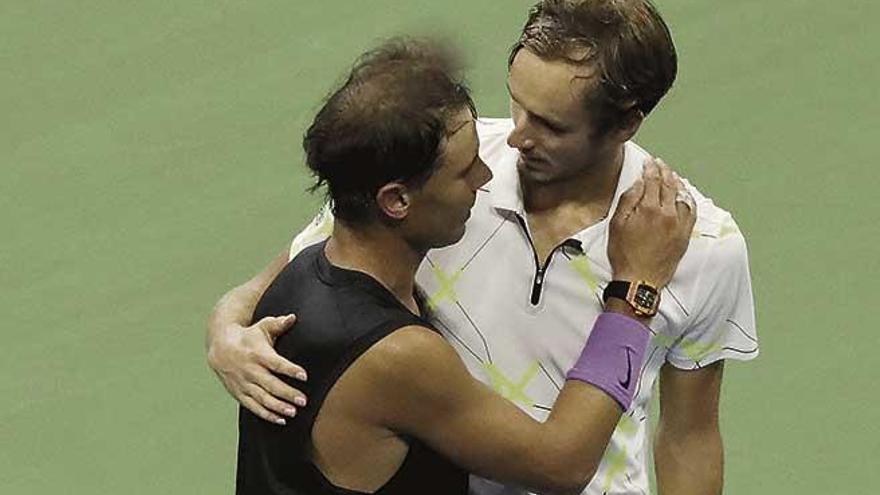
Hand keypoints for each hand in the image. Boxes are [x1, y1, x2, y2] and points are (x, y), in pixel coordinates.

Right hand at [206, 314, 307, 424]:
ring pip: (262, 398)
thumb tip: (293, 317)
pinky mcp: (239, 393)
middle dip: (287, 393)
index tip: (304, 375)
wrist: (220, 347)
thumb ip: (278, 324)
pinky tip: (281, 419)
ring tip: (294, 412)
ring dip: (278, 406)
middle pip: (270, 384)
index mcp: (257, 354)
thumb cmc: (248, 336)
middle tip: (303, 400)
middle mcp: (250, 370)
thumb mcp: (261, 327)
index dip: (290, 369)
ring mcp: (244, 383)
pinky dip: (266, 414)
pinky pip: (253, 406)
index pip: (276, 363)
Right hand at [608, 157, 695, 287]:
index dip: (651, 168)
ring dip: (677, 182)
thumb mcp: (617, 224)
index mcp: (649, 208)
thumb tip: (639, 183)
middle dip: (664, 171)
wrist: (639, 279)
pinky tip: (685, 194)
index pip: (652, 180)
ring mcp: (679, 224)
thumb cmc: (624, 253)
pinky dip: (688, 198)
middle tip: (660, 163)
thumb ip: (628, 200)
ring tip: (672, 175)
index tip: (649, 161)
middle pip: (669, 185)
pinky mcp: (685, 234)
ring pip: (682, 195)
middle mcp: (668, 213)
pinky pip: (691, 211)